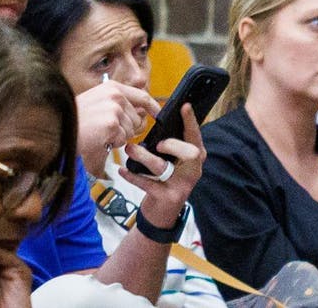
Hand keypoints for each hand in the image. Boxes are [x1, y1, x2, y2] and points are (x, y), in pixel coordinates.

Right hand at [75, 80, 160, 166]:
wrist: (58, 126)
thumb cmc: (75, 117)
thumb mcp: (97, 102)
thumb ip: (118, 103)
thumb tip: (142, 112)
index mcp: (112, 87)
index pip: (143, 96)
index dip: (154, 108)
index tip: (158, 115)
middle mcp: (115, 95)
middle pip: (138, 118)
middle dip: (127, 128)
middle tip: (107, 129)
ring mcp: (114, 109)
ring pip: (131, 130)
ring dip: (118, 136)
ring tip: (100, 131)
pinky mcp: (112, 124)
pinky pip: (123, 139)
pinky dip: (112, 142)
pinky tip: (99, 137)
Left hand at [118, 103, 204, 230]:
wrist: (162, 212)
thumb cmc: (164, 178)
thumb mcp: (171, 160)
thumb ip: (168, 142)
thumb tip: (153, 115)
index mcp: (194, 157)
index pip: (195, 136)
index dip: (190, 121)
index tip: (184, 106)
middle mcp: (192, 171)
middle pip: (191, 153)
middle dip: (173, 145)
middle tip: (158, 144)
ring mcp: (181, 186)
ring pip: (163, 167)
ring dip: (143, 156)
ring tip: (129, 149)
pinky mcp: (167, 198)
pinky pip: (148, 184)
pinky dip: (132, 175)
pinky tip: (122, 170)